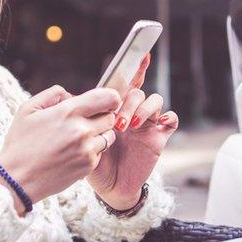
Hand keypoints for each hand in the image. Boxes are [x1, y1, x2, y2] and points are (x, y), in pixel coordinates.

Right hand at [0, 85, 120, 213]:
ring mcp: (87, 150)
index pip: (108, 98)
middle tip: (84, 120)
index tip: (104, 101)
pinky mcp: (88, 166)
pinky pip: (101, 152)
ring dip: (99, 133)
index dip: (110, 98)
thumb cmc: (20, 143)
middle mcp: (82, 130)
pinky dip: (93, 149)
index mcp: (68, 112)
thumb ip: (53, 94)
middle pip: (110, 117)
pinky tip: (74, 152)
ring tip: (78, 137)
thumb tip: (72, 95)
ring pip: (109, 135)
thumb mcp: (28, 109)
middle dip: (101, 115)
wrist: (17, 179)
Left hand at [87, 54, 178, 209]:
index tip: (141, 53)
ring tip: (131, 126)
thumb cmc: (94, 162)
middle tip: (117, 122)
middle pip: (137, 91)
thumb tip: (70, 98)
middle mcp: (133, 111)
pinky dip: (169, 117)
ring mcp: (147, 123)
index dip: (134, 66)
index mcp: (115, 108)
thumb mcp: (82, 139)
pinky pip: (172, 120)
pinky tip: (160, 123)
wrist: (109, 188)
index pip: (124, 83)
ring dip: (143, 109)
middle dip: (128, 102)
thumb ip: (82, 119)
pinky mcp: (159, 137)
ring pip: (154, 100)